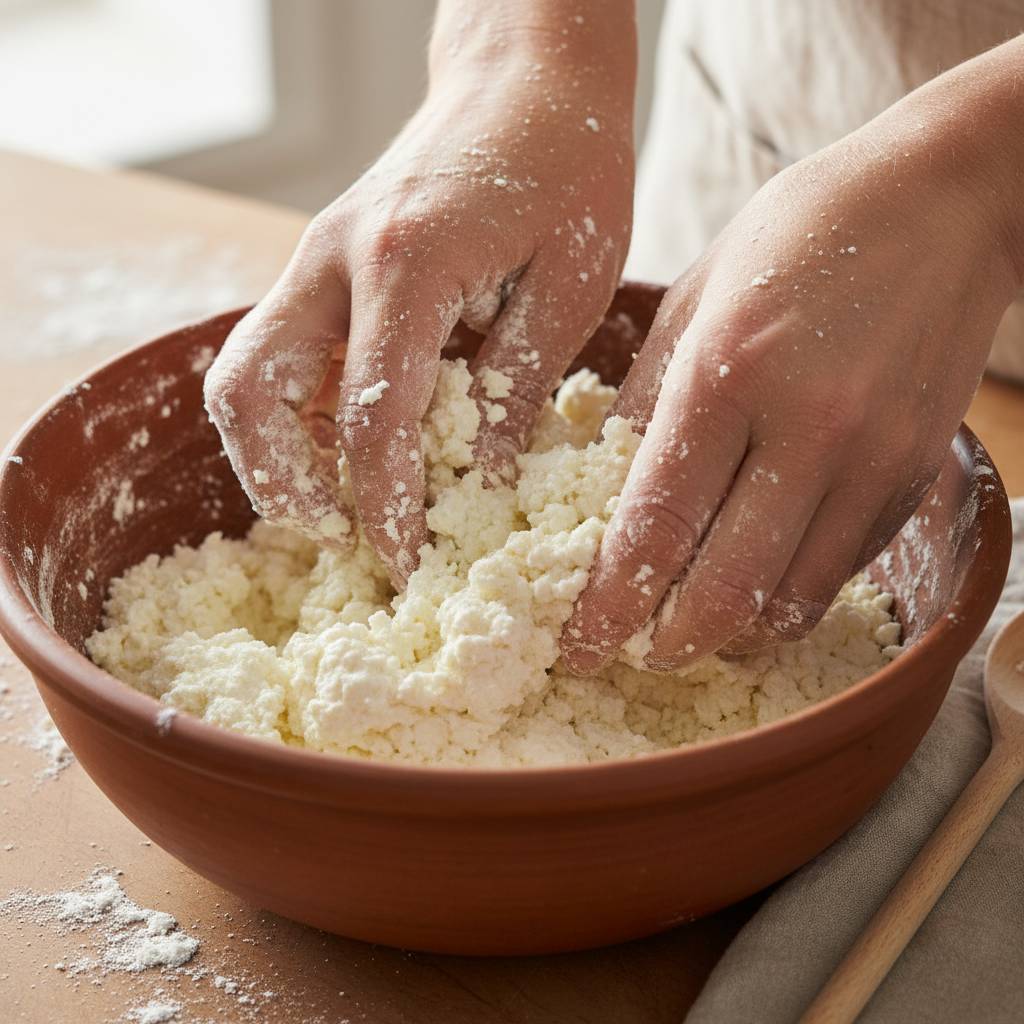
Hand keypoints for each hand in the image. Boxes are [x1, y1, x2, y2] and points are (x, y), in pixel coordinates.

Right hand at [204, 0, 636, 584]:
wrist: (528, 73)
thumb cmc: (567, 162)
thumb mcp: (569, 283)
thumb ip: (515, 386)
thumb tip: (478, 483)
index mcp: (405, 262)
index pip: (370, 415)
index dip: (383, 504)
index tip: (406, 559)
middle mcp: (334, 259)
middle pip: (249, 392)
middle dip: (284, 484)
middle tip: (347, 533)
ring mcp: (316, 258)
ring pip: (246, 374)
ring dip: (278, 452)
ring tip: (345, 503)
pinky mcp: (323, 265)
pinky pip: (280, 354)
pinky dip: (300, 414)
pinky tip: (355, 445)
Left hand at [562, 37, 1023, 672]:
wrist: (946, 198)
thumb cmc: (804, 230)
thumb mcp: (696, 292)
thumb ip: (645, 395)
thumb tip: (603, 480)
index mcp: (726, 373)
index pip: (655, 526)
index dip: (607, 604)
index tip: (577, 643)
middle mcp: (804, 426)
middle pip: (723, 588)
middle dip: (665, 642)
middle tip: (630, 653)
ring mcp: (871, 456)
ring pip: (790, 599)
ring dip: (731, 635)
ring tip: (691, 631)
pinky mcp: (914, 471)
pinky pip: (842, 570)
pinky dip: (791, 599)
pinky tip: (758, 589)